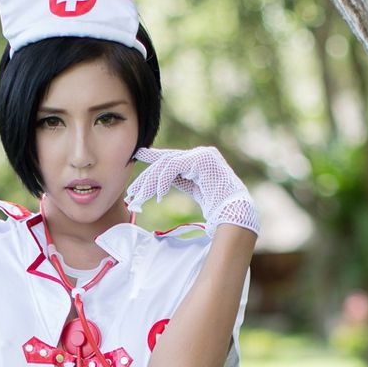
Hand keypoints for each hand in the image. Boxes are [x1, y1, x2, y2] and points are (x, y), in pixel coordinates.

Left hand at [126, 146, 259, 236]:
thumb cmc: (218, 208)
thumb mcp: (194, 191)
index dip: (154, 156)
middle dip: (147, 179)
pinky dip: (163, 182)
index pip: (172, 158)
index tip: (138, 155)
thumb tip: (161, 184)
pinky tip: (159, 197)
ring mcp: (202, 155)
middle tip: (133, 194)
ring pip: (166, 164)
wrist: (235, 212)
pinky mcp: (200, 159)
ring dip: (150, 183)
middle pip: (165, 162)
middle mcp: (202, 154)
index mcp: (200, 161)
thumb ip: (180, 181)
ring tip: (140, 199)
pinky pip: (173, 167)